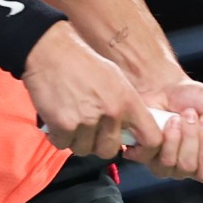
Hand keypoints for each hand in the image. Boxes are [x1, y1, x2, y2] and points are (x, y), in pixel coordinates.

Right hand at [23, 23, 161, 159]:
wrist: (51, 52)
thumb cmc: (81, 63)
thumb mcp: (115, 79)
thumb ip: (124, 105)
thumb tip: (128, 129)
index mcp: (128, 101)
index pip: (151, 139)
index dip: (143, 150)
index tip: (130, 148)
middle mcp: (111, 113)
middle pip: (109, 150)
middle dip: (97, 143)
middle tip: (88, 129)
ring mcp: (87, 120)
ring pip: (84, 149)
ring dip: (76, 140)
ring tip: (71, 119)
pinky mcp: (64, 125)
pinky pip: (63, 144)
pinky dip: (58, 136)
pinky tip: (56, 119)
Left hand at [130, 79, 202, 189]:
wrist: (165, 87)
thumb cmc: (196, 98)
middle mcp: (196, 167)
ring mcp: (173, 166)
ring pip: (185, 166)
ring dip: (187, 135)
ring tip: (184, 116)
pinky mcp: (151, 160)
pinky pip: (163, 160)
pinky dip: (169, 136)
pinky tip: (169, 122)